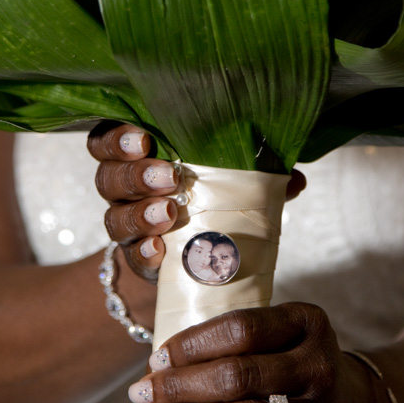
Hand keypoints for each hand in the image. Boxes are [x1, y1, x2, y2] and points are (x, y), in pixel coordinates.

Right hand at [87, 121, 306, 282]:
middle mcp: (125, 192)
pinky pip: (132, 256)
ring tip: (170, 212)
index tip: (143, 138)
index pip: (109, 140)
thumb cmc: (208, 207)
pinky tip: (161, 250)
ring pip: (114, 218)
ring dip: (141, 214)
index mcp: (139, 160)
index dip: (117, 137)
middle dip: (136, 174)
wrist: (190, 264)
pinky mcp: (137, 260)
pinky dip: (146, 252)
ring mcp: (127, 228)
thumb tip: (295, 178)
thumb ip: (255, 176)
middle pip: (109, 177)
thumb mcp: (227, 185)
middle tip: (168, 175)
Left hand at [126, 302, 394, 402]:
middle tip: (142, 394)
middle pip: (238, 374)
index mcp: (306, 322)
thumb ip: (231, 345)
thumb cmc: (294, 371)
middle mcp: (318, 364)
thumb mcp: (279, 340)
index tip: (157, 358)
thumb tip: (158, 366)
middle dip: (180, 386)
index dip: (191, 345)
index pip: (240, 328)